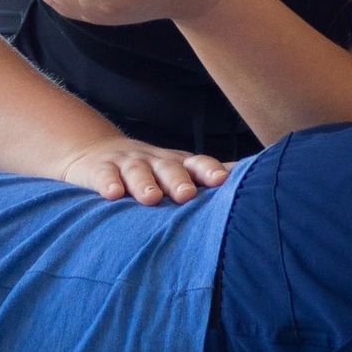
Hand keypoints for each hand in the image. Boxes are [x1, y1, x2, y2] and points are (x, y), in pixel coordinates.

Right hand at [56, 136, 231, 205]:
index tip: (222, 180)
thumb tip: (256, 177)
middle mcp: (155, 161)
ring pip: (137, 171)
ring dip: (145, 183)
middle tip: (187, 195)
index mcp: (177, 164)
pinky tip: (112, 195)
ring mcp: (126, 164)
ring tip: (151, 198)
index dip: (209, 170)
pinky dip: (108, 183)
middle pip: (169, 167)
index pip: (197, 163)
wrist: (95, 153)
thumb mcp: (177, 170)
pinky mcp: (99, 169)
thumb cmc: (149, 169)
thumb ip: (207, 175)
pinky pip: (104, 175)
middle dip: (178, 180)